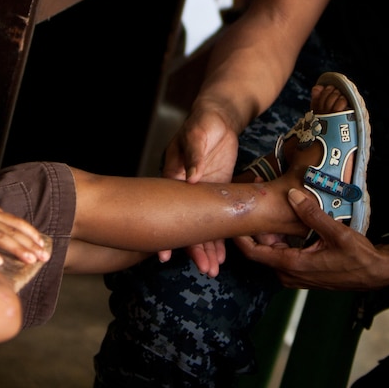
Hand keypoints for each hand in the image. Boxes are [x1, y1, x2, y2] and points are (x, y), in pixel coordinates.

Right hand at [153, 105, 242, 265]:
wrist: (219, 117)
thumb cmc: (204, 122)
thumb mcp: (197, 134)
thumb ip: (194, 155)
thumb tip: (191, 177)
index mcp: (173, 176)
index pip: (168, 210)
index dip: (167, 233)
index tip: (165, 256)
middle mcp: (185, 190)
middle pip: (187, 225)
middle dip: (194, 249)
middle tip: (205, 269)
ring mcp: (201, 194)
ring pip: (202, 226)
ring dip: (208, 248)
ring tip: (213, 270)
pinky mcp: (216, 193)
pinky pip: (218, 218)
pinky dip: (221, 236)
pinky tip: (223, 254)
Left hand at [234, 189, 388, 290]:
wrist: (376, 274)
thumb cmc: (359, 257)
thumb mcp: (337, 233)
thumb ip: (312, 214)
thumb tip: (292, 195)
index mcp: (293, 265)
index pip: (254, 253)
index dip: (240, 235)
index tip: (234, 215)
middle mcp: (289, 273)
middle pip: (261, 250)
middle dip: (255, 227)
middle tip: (254, 198)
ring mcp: (295, 274)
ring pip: (271, 251)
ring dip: (267, 232)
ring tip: (266, 203)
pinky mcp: (302, 271)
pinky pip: (282, 253)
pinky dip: (278, 238)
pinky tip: (282, 220)